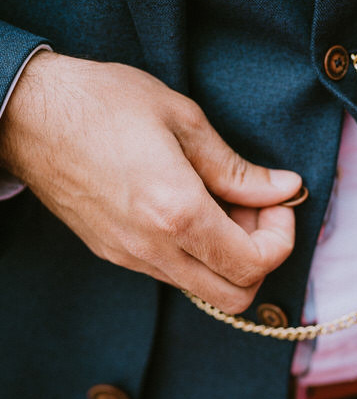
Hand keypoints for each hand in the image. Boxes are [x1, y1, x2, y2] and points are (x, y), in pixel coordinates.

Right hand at [0, 52, 301, 311]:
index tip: (277, 201)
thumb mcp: (182, 120)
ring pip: (202, 288)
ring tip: (221, 200)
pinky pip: (171, 273)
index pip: (253, 264)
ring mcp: (128, 256)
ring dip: (227, 255)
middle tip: (255, 208)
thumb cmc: (104, 102)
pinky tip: (191, 207)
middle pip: (234, 295)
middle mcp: (152, 248)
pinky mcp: (111, 252)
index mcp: (176, 213)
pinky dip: (196, 253)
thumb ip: (237, 168)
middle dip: (260, 256)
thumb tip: (284, 188)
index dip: (281, 238)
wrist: (29, 113)